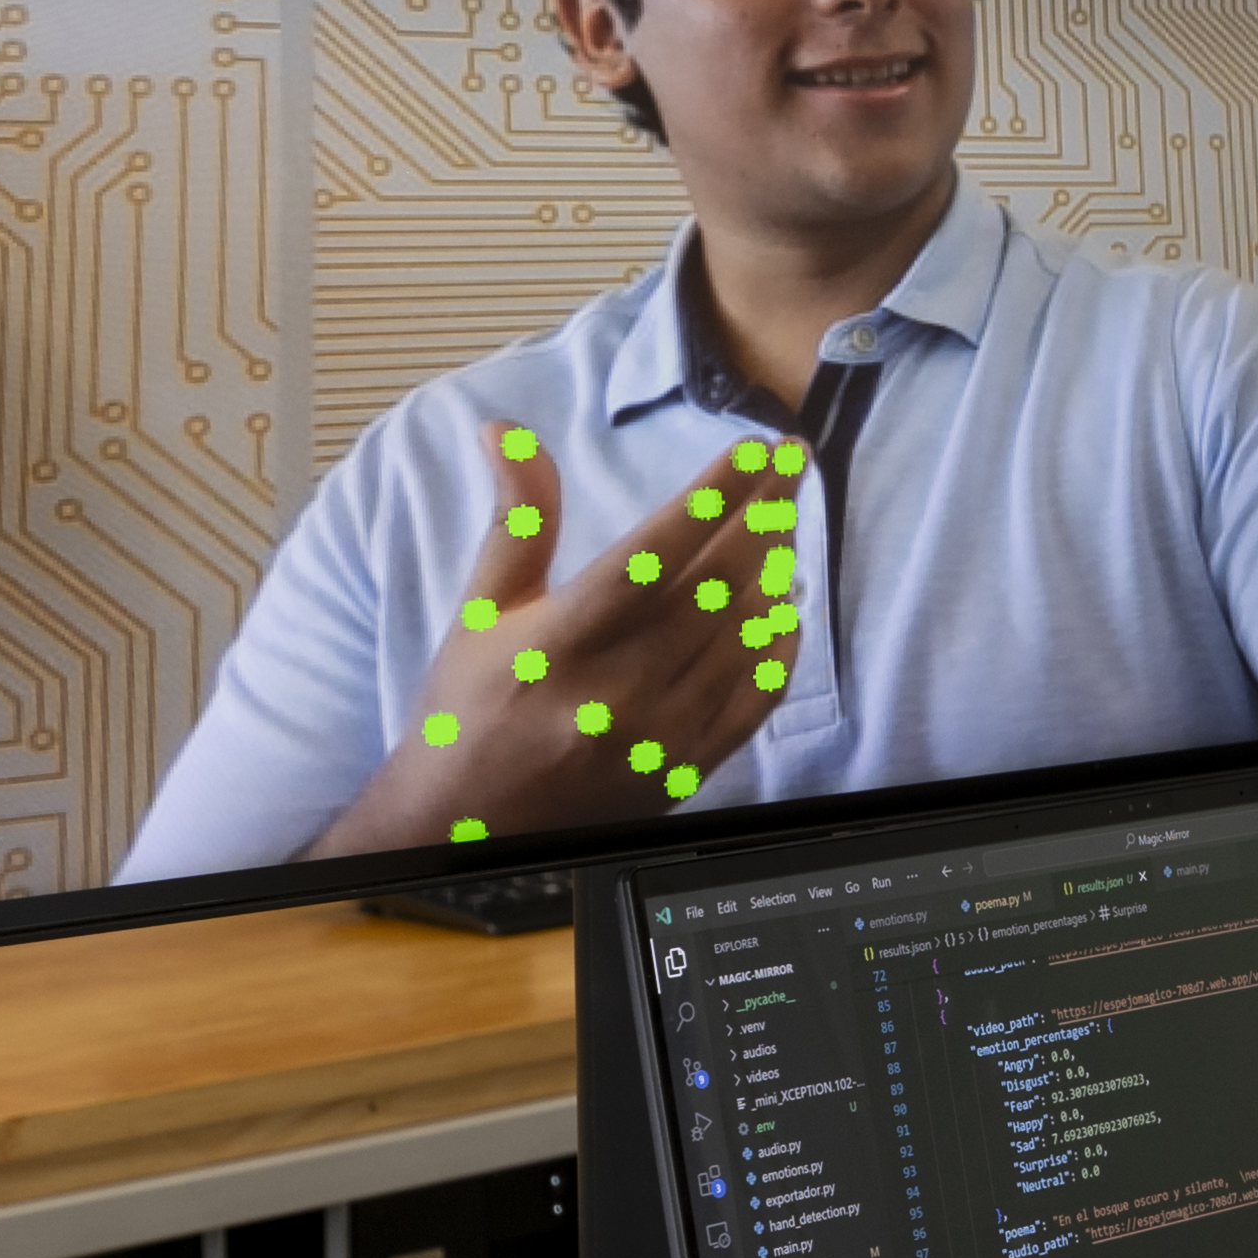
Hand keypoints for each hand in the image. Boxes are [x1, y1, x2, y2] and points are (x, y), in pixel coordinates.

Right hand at [309, 429, 795, 855]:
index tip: (755, 451)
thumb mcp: (480, 610)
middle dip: (763, 517)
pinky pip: (756, 699)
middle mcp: (616, 689)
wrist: (466, 826)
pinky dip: (781, 647)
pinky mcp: (686, 768)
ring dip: (775, 572)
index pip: (653, 554)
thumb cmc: (469, 709)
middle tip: (790, 471)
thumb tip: (507, 431)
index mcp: (560, 642)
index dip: (712, 497)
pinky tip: (786, 608)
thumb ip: (516, 521)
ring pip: (744, 637)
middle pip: (715, 588)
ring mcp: (659, 734)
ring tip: (785, 523)